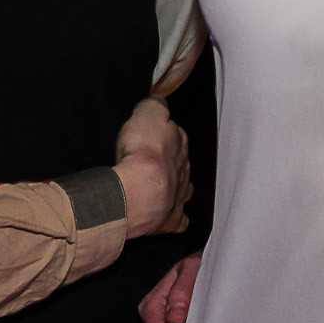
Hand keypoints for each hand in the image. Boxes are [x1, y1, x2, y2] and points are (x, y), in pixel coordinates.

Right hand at [112, 97, 190, 238]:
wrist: (139, 191)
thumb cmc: (142, 151)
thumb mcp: (147, 113)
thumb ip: (155, 105)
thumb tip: (159, 102)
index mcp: (179, 143)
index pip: (176, 134)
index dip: (164, 134)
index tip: (153, 135)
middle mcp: (184, 170)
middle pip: (181, 163)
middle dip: (171, 162)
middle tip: (152, 162)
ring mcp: (179, 195)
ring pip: (184, 190)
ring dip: (176, 188)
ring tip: (162, 187)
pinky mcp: (170, 220)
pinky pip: (178, 220)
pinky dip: (175, 218)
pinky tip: (167, 216)